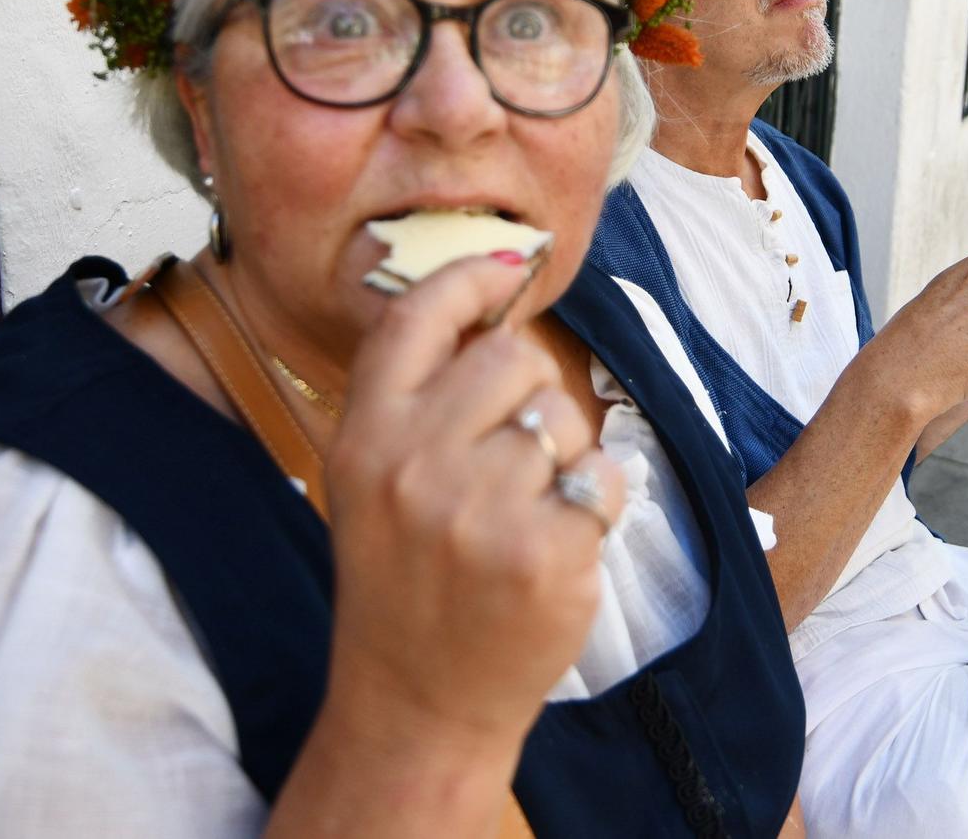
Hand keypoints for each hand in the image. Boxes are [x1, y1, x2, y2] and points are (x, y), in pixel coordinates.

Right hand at [320, 257, 624, 747]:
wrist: (416, 702)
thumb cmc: (404, 580)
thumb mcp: (373, 481)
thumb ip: (416, 399)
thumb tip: (489, 309)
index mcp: (364, 437)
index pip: (417, 315)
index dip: (470, 276)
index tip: (509, 266)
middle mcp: (414, 466)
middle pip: (511, 358)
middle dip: (527, 393)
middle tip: (509, 456)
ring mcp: (481, 512)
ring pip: (563, 417)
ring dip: (562, 456)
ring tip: (524, 513)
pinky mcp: (546, 553)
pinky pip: (603, 477)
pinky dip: (597, 504)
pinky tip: (557, 544)